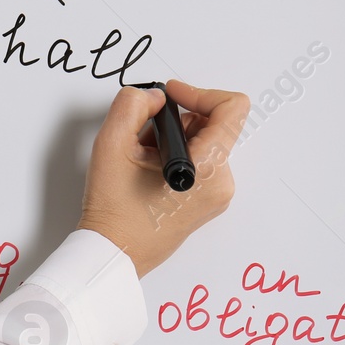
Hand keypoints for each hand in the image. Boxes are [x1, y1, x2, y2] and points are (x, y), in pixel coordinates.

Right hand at [77, 80, 248, 276]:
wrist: (113, 252)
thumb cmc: (114, 211)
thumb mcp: (112, 144)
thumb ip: (133, 104)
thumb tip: (153, 96)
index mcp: (208, 168)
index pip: (231, 108)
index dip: (199, 92)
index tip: (171, 96)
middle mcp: (221, 183)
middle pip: (212, 125)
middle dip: (175, 123)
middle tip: (143, 141)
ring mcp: (217, 195)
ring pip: (203, 143)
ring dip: (172, 140)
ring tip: (142, 162)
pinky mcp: (208, 202)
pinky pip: (200, 163)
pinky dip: (175, 157)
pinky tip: (149, 173)